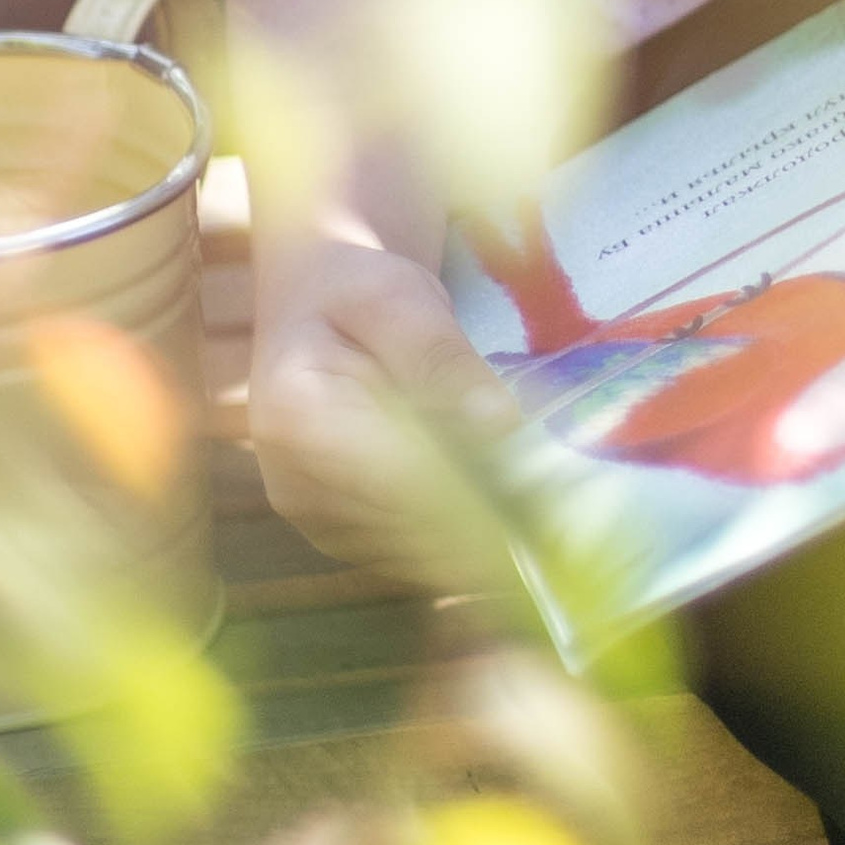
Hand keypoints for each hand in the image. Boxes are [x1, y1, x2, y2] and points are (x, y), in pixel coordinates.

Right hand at [249, 240, 521, 577]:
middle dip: (482, 520)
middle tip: (554, 515)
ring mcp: (308, 513)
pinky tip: (496, 520)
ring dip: (472, 540)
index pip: (396, 474)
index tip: (541, 499)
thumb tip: (500, 425)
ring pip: (407, 549)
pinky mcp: (332, 531)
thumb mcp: (402, 299)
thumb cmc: (358, 291)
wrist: (312, 305)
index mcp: (298, 414)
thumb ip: (443, 360)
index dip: (472, 494)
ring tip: (535, 516)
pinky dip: (450, 543)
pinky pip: (400, 552)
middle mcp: (289, 479)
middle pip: (404, 521)